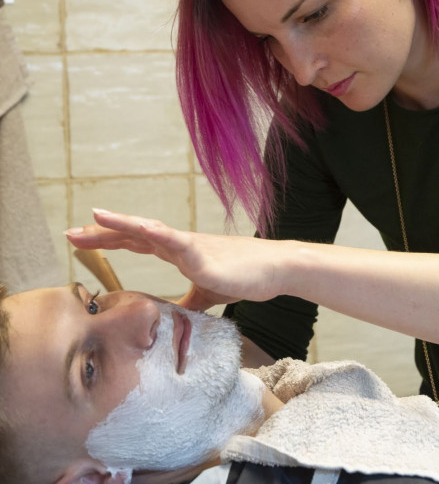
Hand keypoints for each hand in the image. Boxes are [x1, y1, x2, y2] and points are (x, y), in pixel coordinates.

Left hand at [65, 209, 284, 310]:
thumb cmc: (246, 276)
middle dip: (102, 233)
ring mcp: (191, 246)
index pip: (138, 243)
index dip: (111, 240)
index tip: (83, 242)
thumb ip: (191, 299)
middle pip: (134, 234)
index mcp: (179, 252)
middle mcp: (180, 244)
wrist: (275, 270)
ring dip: (121, 223)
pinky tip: (138, 227)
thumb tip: (177, 315)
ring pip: (150, 231)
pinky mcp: (204, 254)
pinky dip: (155, 232)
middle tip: (71, 235)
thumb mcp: (210, 292)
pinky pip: (176, 241)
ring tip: (94, 216)